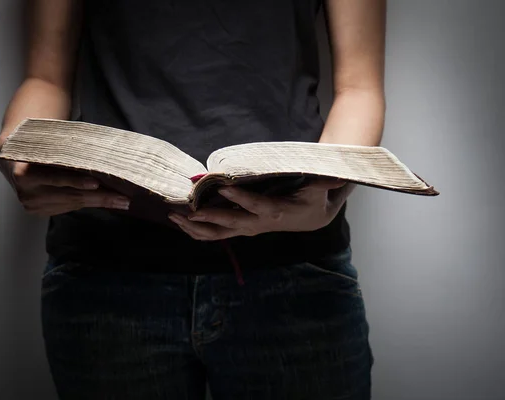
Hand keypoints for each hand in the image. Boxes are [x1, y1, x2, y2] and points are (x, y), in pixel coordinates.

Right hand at [0, 140, 129, 216]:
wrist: (13, 161)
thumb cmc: (37, 149)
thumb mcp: (47, 147)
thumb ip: (65, 157)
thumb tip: (99, 162)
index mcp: (24, 172)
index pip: (57, 177)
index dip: (76, 180)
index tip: (97, 183)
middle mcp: (26, 192)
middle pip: (70, 195)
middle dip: (99, 197)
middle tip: (123, 199)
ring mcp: (31, 204)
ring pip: (72, 203)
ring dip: (98, 203)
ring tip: (121, 202)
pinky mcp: (37, 211)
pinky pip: (67, 207)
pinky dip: (86, 203)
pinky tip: (103, 202)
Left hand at [168, 179, 351, 240]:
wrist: (312, 218)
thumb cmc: (312, 200)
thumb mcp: (320, 190)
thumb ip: (323, 181)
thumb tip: (337, 175)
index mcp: (275, 211)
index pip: (255, 205)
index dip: (240, 199)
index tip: (224, 189)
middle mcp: (258, 223)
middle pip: (231, 223)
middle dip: (210, 217)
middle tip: (189, 211)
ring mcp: (248, 228)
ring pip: (219, 233)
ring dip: (196, 228)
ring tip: (175, 219)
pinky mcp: (242, 228)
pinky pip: (217, 235)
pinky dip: (198, 232)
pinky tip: (181, 225)